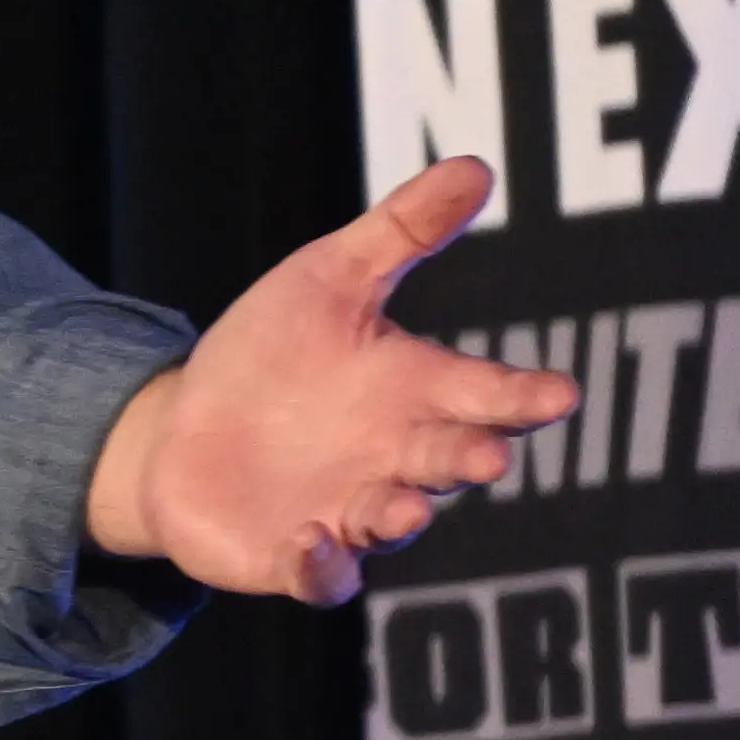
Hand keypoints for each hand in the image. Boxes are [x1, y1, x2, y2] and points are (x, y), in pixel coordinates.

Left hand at [80, 158, 579, 608]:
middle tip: (488, 452)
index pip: (485, 392)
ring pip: (392, 521)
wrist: (180, 429)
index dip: (523, 396)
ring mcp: (351, 511)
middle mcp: (396, 458)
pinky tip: (310, 543)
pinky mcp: (299, 556)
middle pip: (449, 459)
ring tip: (406, 505)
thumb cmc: (272, 354)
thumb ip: (402, 232)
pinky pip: (322, 574)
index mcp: (414, 391)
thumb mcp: (329, 279)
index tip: (558, 392)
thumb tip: (475, 166)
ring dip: (402, 515)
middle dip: (470, 456)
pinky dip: (322, 566)